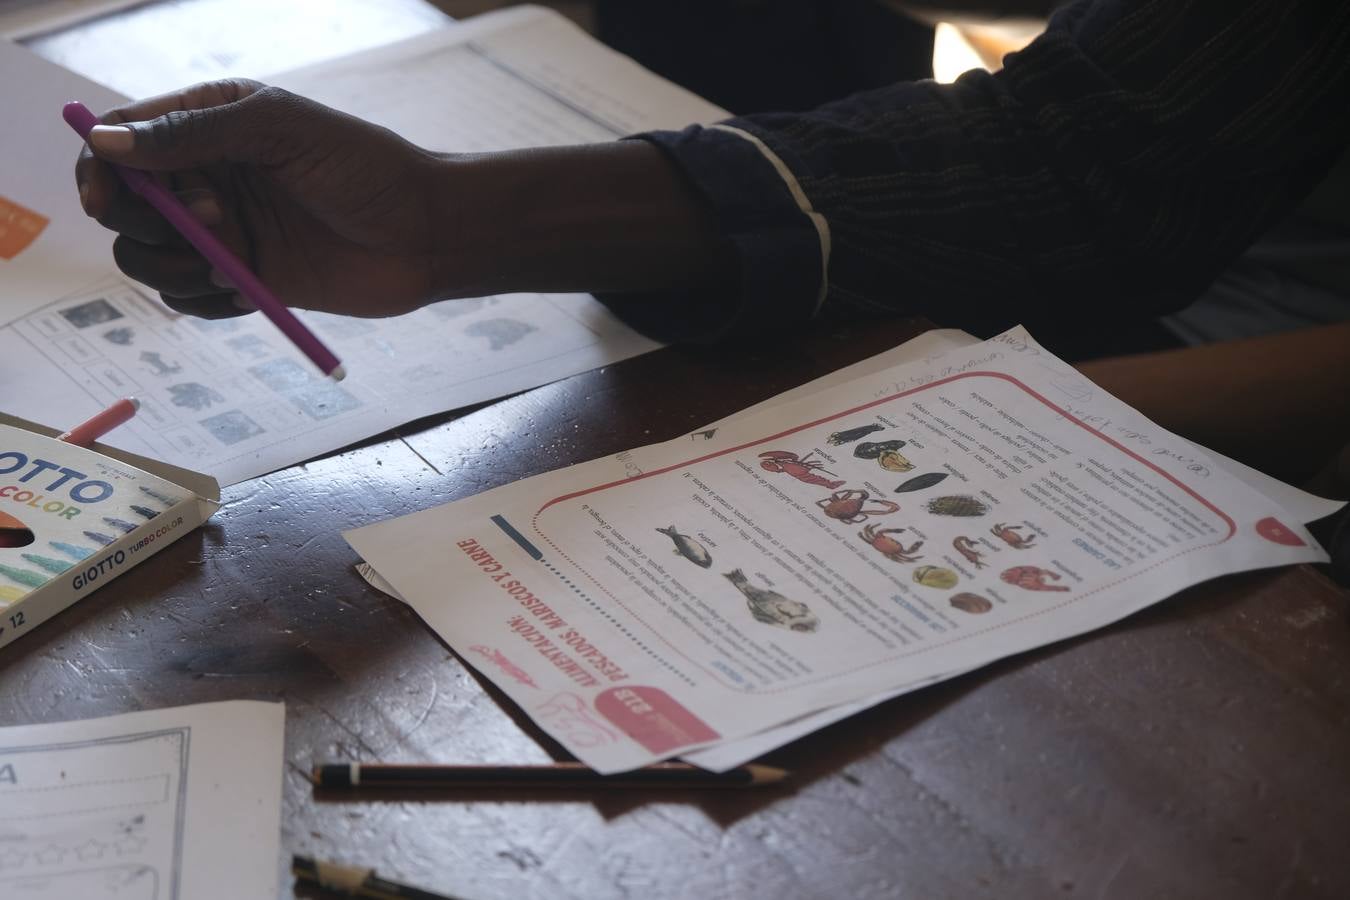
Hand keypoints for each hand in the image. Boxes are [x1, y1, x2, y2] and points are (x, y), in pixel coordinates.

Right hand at [76, 80, 450, 317]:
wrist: (427, 235)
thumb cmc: (365, 168)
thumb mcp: (281, 130)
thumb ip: (195, 132)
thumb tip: (108, 142)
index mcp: (209, 123)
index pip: (122, 141)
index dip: (100, 168)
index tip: (108, 196)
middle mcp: (207, 176)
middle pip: (123, 203)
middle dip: (140, 219)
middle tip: (207, 222)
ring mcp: (224, 232)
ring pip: (147, 256)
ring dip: (170, 266)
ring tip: (230, 264)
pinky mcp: (244, 280)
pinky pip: (188, 299)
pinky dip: (201, 301)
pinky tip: (245, 293)